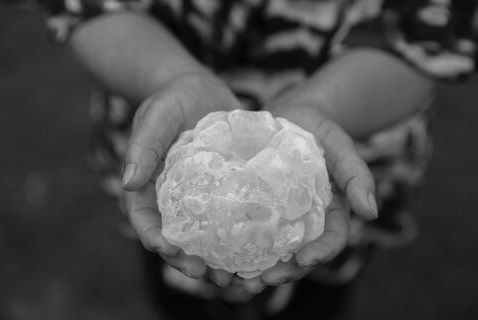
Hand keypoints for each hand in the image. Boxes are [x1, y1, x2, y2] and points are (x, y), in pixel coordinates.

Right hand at [122, 71, 240, 285]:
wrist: (200, 89)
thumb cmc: (172, 98)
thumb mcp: (157, 114)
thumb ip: (144, 143)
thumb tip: (128, 182)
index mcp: (150, 185)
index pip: (145, 219)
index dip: (155, 238)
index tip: (171, 250)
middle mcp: (174, 197)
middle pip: (177, 238)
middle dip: (189, 261)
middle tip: (211, 275)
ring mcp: (201, 197)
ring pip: (205, 236)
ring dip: (217, 259)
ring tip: (237, 277)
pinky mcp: (226, 190)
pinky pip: (231, 218)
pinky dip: (241, 238)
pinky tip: (259, 250)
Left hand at [241, 104, 376, 293]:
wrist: (291, 116)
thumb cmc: (321, 131)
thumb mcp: (341, 147)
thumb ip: (357, 176)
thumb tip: (372, 213)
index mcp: (330, 212)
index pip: (331, 240)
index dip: (320, 253)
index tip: (304, 259)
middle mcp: (304, 220)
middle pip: (297, 254)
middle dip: (283, 271)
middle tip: (262, 281)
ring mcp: (279, 216)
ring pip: (271, 250)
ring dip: (255, 269)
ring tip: (235, 279)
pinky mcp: (256, 208)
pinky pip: (248, 231)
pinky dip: (235, 248)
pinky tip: (219, 258)